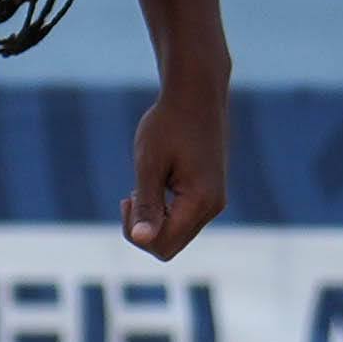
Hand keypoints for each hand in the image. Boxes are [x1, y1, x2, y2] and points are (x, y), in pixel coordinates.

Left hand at [121, 89, 228, 259]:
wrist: (196, 95)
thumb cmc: (168, 124)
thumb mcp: (149, 164)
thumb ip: (147, 204)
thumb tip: (141, 240)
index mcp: (200, 202)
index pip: (162, 246)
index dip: (137, 233)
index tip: (128, 198)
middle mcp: (213, 207)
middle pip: (169, 246)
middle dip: (144, 229)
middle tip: (132, 195)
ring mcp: (214, 202)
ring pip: (176, 234)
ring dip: (153, 219)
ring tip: (143, 187)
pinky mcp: (209, 194)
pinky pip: (182, 219)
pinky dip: (163, 210)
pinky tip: (154, 185)